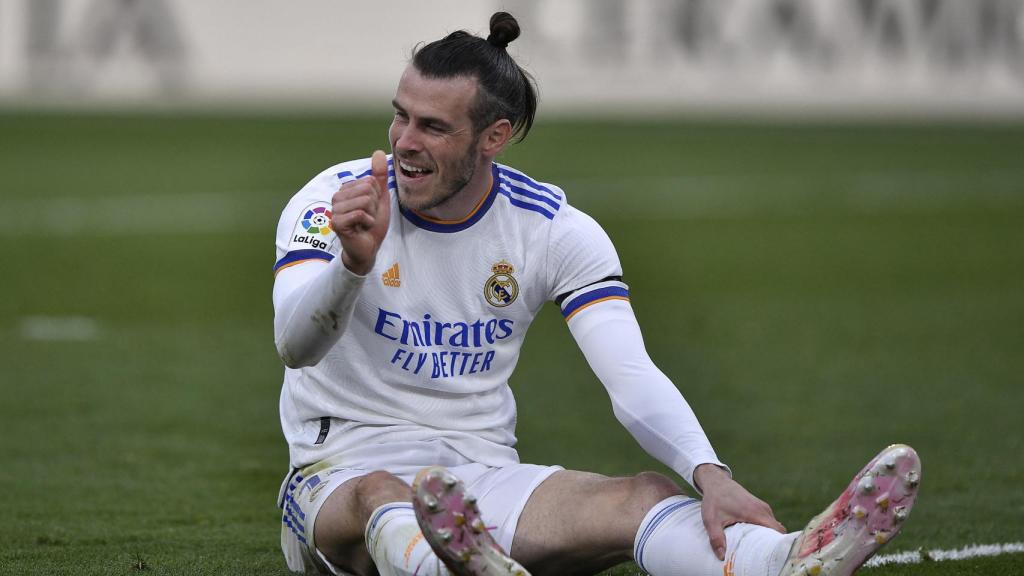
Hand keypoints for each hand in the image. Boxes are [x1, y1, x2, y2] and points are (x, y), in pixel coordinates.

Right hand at [332, 150, 390, 274]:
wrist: (368, 248)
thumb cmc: (371, 224)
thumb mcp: (379, 198)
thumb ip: (379, 176)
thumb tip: (379, 152)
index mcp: (345, 189)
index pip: (370, 181)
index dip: (376, 197)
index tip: (370, 209)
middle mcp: (337, 197)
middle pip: (367, 189)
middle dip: (374, 206)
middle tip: (367, 217)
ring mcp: (335, 210)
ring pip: (365, 201)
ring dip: (371, 215)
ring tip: (364, 223)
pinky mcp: (337, 223)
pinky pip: (361, 214)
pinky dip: (367, 222)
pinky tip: (361, 229)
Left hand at [693, 463, 785, 560]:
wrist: (716, 482)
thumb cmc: (714, 500)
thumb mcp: (711, 520)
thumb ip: (716, 538)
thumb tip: (722, 557)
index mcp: (756, 512)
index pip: (778, 531)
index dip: (778, 544)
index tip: (773, 555)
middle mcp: (763, 509)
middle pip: (778, 531)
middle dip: (773, 544)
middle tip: (763, 557)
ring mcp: (763, 507)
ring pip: (773, 527)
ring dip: (768, 537)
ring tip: (758, 550)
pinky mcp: (760, 507)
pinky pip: (769, 522)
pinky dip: (764, 531)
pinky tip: (754, 539)